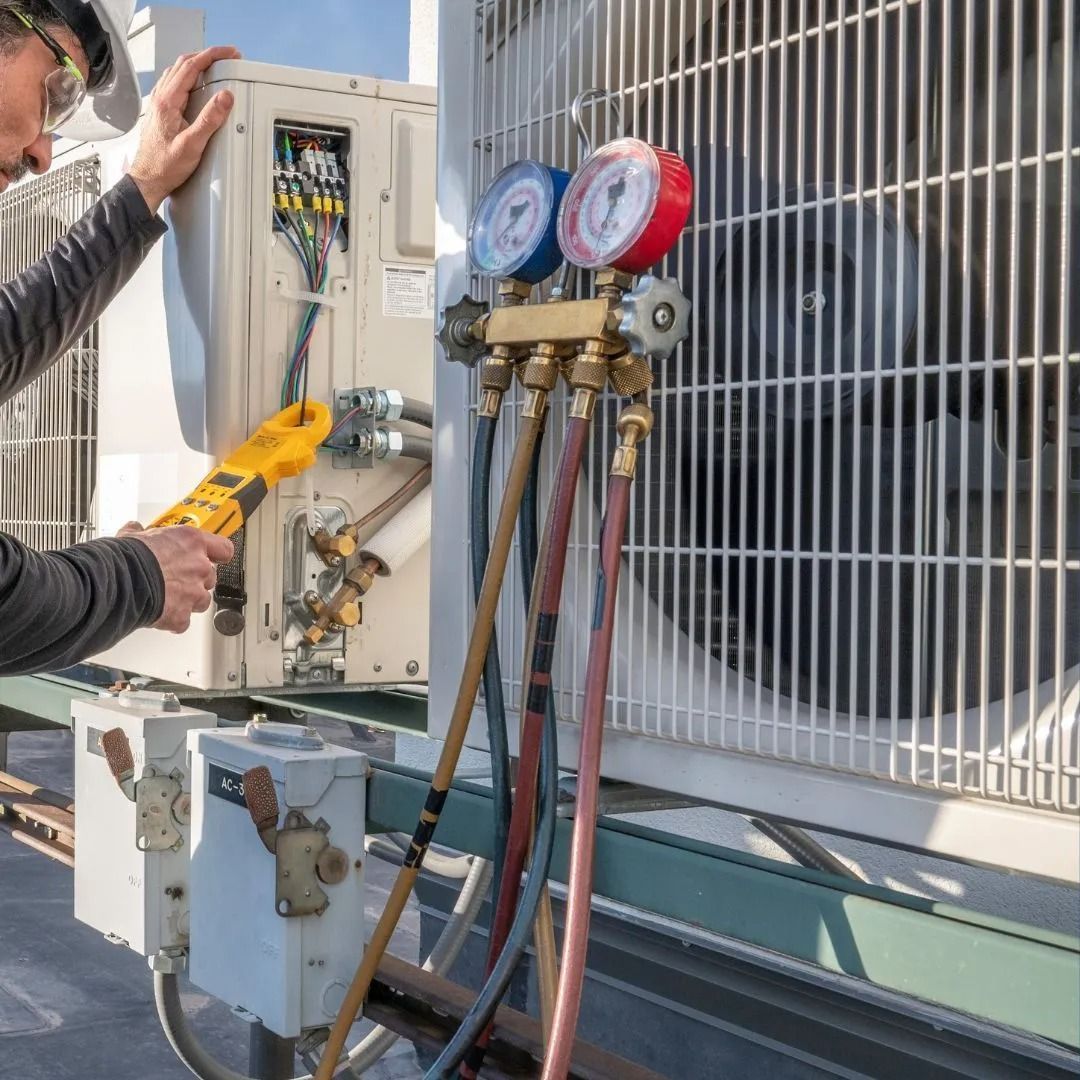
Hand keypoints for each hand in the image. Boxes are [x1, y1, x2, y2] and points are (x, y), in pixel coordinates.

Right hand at [119, 523, 234, 632]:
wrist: (118, 582)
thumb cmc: (126, 558)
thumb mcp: (132, 536)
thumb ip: (139, 533)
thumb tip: (134, 529)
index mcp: (192, 542)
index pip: (223, 548)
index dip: (218, 554)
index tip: (213, 557)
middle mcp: (199, 566)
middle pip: (210, 577)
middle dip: (195, 580)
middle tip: (175, 579)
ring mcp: (194, 593)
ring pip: (201, 600)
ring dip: (188, 601)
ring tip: (166, 597)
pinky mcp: (182, 615)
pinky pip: (183, 620)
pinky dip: (173, 619)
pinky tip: (158, 613)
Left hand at [127, 45, 241, 213]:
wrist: (147, 179)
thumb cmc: (165, 166)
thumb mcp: (193, 145)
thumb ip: (210, 119)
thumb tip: (224, 98)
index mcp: (167, 102)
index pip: (190, 67)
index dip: (211, 56)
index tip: (227, 53)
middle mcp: (160, 99)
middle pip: (182, 64)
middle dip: (205, 56)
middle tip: (224, 56)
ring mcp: (158, 104)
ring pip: (176, 72)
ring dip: (195, 64)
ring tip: (212, 65)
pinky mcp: (160, 112)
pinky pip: (173, 84)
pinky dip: (186, 77)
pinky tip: (194, 84)